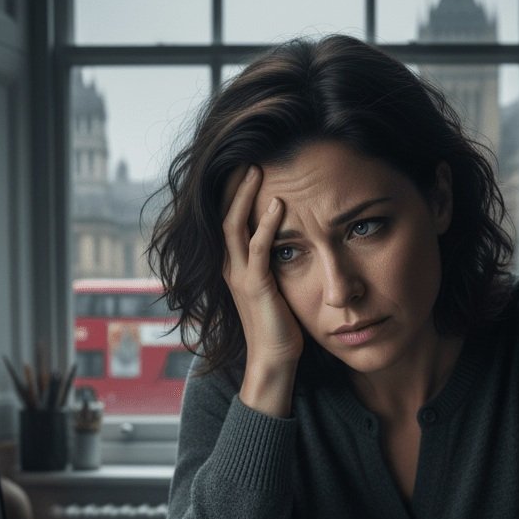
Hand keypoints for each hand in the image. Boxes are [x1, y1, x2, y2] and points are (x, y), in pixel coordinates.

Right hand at [222, 165, 302, 415]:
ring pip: (234, 226)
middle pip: (224, 216)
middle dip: (235, 186)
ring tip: (258, 169)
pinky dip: (267, 224)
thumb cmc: (280, 327)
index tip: (248, 169)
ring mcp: (240, 277)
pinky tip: (280, 204)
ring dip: (246, 196)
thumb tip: (294, 242)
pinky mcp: (255, 287)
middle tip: (248, 157)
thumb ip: (277, 264)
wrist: (274, 361)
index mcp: (234, 268)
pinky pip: (257, 248)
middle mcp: (230, 269)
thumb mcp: (276, 288)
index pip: (228, 221)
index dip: (234, 194)